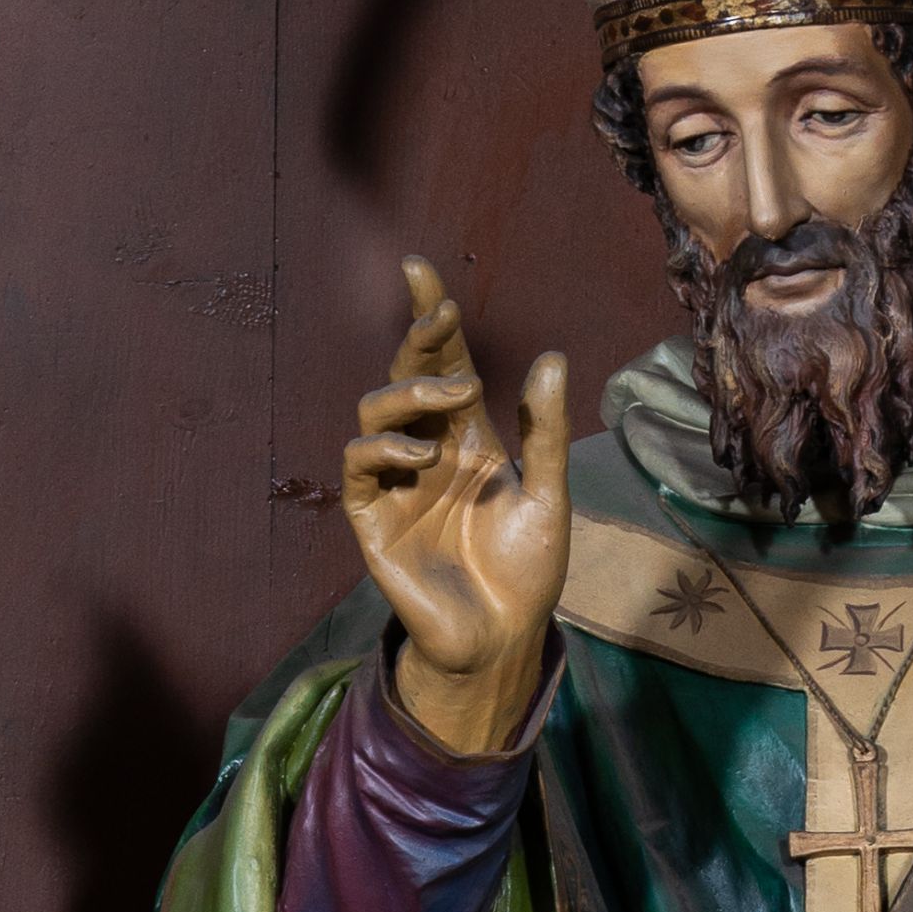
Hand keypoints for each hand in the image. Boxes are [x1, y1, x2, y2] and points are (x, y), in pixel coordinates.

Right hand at [341, 259, 570, 757]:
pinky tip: (421, 453)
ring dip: (409, 394)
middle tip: (440, 315)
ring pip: (377, 412)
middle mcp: (427, 452)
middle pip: (408, 377)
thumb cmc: (527, 573)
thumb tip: (552, 358)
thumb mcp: (548, 495)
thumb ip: (544, 431)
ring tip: (453, 399)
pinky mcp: (373, 518)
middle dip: (418, 340)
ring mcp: (396, 483)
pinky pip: (360, 465)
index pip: (445, 366)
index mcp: (468, 440)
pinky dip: (384, 447)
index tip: (421, 272)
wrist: (502, 639)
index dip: (432, 320)